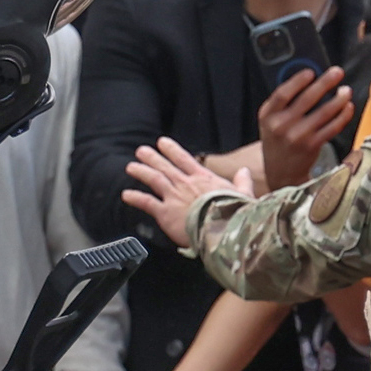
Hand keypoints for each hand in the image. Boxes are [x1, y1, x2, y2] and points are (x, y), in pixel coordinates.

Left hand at [122, 137, 252, 247]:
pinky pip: (146, 203)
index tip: (162, 142)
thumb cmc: (235, 214)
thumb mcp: (243, 194)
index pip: (184, 158)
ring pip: (154, 179)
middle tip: (141, 151)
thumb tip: (244, 172)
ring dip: (141, 172)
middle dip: (152, 157)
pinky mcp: (165, 213)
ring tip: (131, 166)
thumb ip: (242, 182)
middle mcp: (185, 184)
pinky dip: (135, 198)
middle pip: (165, 166)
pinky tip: (126, 195)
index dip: (172, 150)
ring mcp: (173, 197)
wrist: (222, 228)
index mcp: (203, 178)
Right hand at [257, 65, 354, 193]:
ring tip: (346, 90)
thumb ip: (284, 102)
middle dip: (325, 83)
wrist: (281, 172)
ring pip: (323, 112)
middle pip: (306, 99)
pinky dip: (343, 115)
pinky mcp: (312, 146)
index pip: (282, 94)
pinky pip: (332, 127)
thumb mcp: (271, 121)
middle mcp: (280, 126)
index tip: (312, 72)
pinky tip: (347, 107)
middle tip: (338, 72)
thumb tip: (311, 78)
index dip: (298, 81)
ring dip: (339, 99)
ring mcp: (297, 137)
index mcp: (268, 116)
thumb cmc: (278, 140)